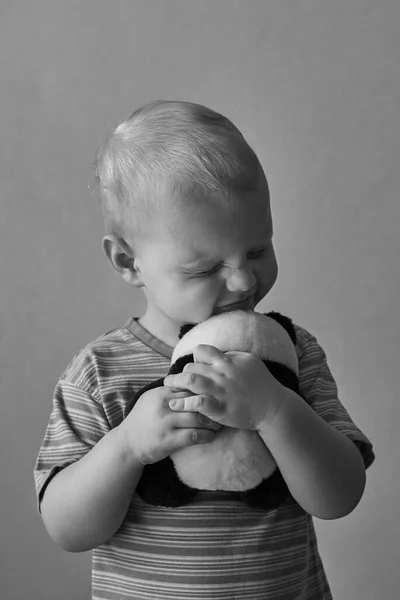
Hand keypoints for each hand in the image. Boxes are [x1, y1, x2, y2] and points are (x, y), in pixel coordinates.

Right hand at [117, 385, 221, 464]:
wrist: (127, 443)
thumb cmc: (143, 419)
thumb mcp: (152, 399)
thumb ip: (171, 391)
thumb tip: (192, 380)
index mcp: (162, 393)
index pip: (190, 386)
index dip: (205, 391)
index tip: (216, 396)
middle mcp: (165, 405)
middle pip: (197, 401)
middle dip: (213, 406)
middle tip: (224, 410)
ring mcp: (166, 423)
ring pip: (198, 418)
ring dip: (213, 422)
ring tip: (219, 424)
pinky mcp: (168, 440)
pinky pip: (194, 436)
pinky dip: (206, 436)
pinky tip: (211, 436)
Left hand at [164, 344, 287, 430]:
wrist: (273, 406)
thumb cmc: (261, 382)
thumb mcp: (249, 361)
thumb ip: (230, 355)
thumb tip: (215, 353)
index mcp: (228, 362)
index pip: (202, 351)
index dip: (196, 358)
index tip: (194, 365)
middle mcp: (223, 374)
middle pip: (193, 367)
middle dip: (182, 373)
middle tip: (175, 380)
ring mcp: (221, 392)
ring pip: (191, 381)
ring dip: (176, 383)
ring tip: (167, 387)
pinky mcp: (221, 409)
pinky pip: (198, 403)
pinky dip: (185, 403)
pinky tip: (175, 404)